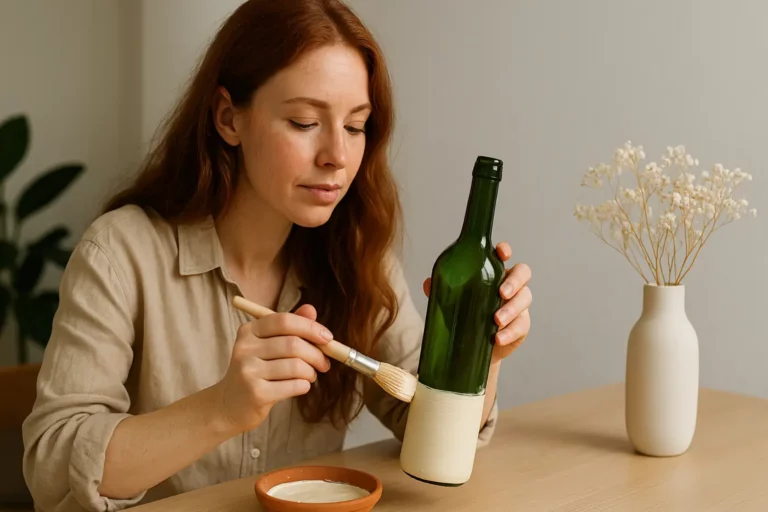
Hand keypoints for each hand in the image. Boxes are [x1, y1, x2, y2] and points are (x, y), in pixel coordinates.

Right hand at [212, 304, 332, 433]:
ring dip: (311, 372)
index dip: (310, 327)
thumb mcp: (268, 345)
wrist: (229, 405)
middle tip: (324, 364)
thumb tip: (311, 310)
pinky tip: (300, 386)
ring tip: (310, 376)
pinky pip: (294, 385)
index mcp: (249, 331)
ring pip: (296, 366)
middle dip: (317, 354)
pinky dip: (304, 386)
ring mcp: (248, 371)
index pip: (285, 321)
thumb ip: (290, 327)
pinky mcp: (256, 393)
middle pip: (293, 344)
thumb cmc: (256, 371)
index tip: (327, 338)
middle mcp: (245, 348)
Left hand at [423, 242, 531, 364]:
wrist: (470, 347)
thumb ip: (440, 289)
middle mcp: (509, 285)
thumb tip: (429, 283)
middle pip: (523, 273)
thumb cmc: (462, 314)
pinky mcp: (521, 325)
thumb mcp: (450, 300)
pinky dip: (510, 332)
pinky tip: (498, 338)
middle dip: (514, 282)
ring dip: (511, 309)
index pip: (503, 255)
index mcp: (493, 272)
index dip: (505, 250)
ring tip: (496, 321)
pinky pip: (522, 325)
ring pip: (525, 299)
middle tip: (501, 293)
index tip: (501, 254)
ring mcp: (518, 304)